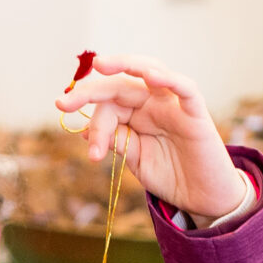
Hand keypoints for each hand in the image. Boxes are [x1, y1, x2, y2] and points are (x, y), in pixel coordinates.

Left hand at [56, 55, 251, 223]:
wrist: (200, 197)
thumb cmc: (169, 175)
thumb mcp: (135, 159)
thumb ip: (118, 141)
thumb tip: (86, 130)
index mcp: (136, 114)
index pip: (108, 105)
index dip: (94, 122)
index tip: (90, 154)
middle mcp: (154, 103)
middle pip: (121, 84)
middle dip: (90, 91)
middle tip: (63, 103)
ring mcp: (175, 105)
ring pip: (152, 73)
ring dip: (126, 65)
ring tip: (101, 65)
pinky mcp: (196, 114)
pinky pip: (186, 90)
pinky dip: (171, 80)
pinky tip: (150, 76)